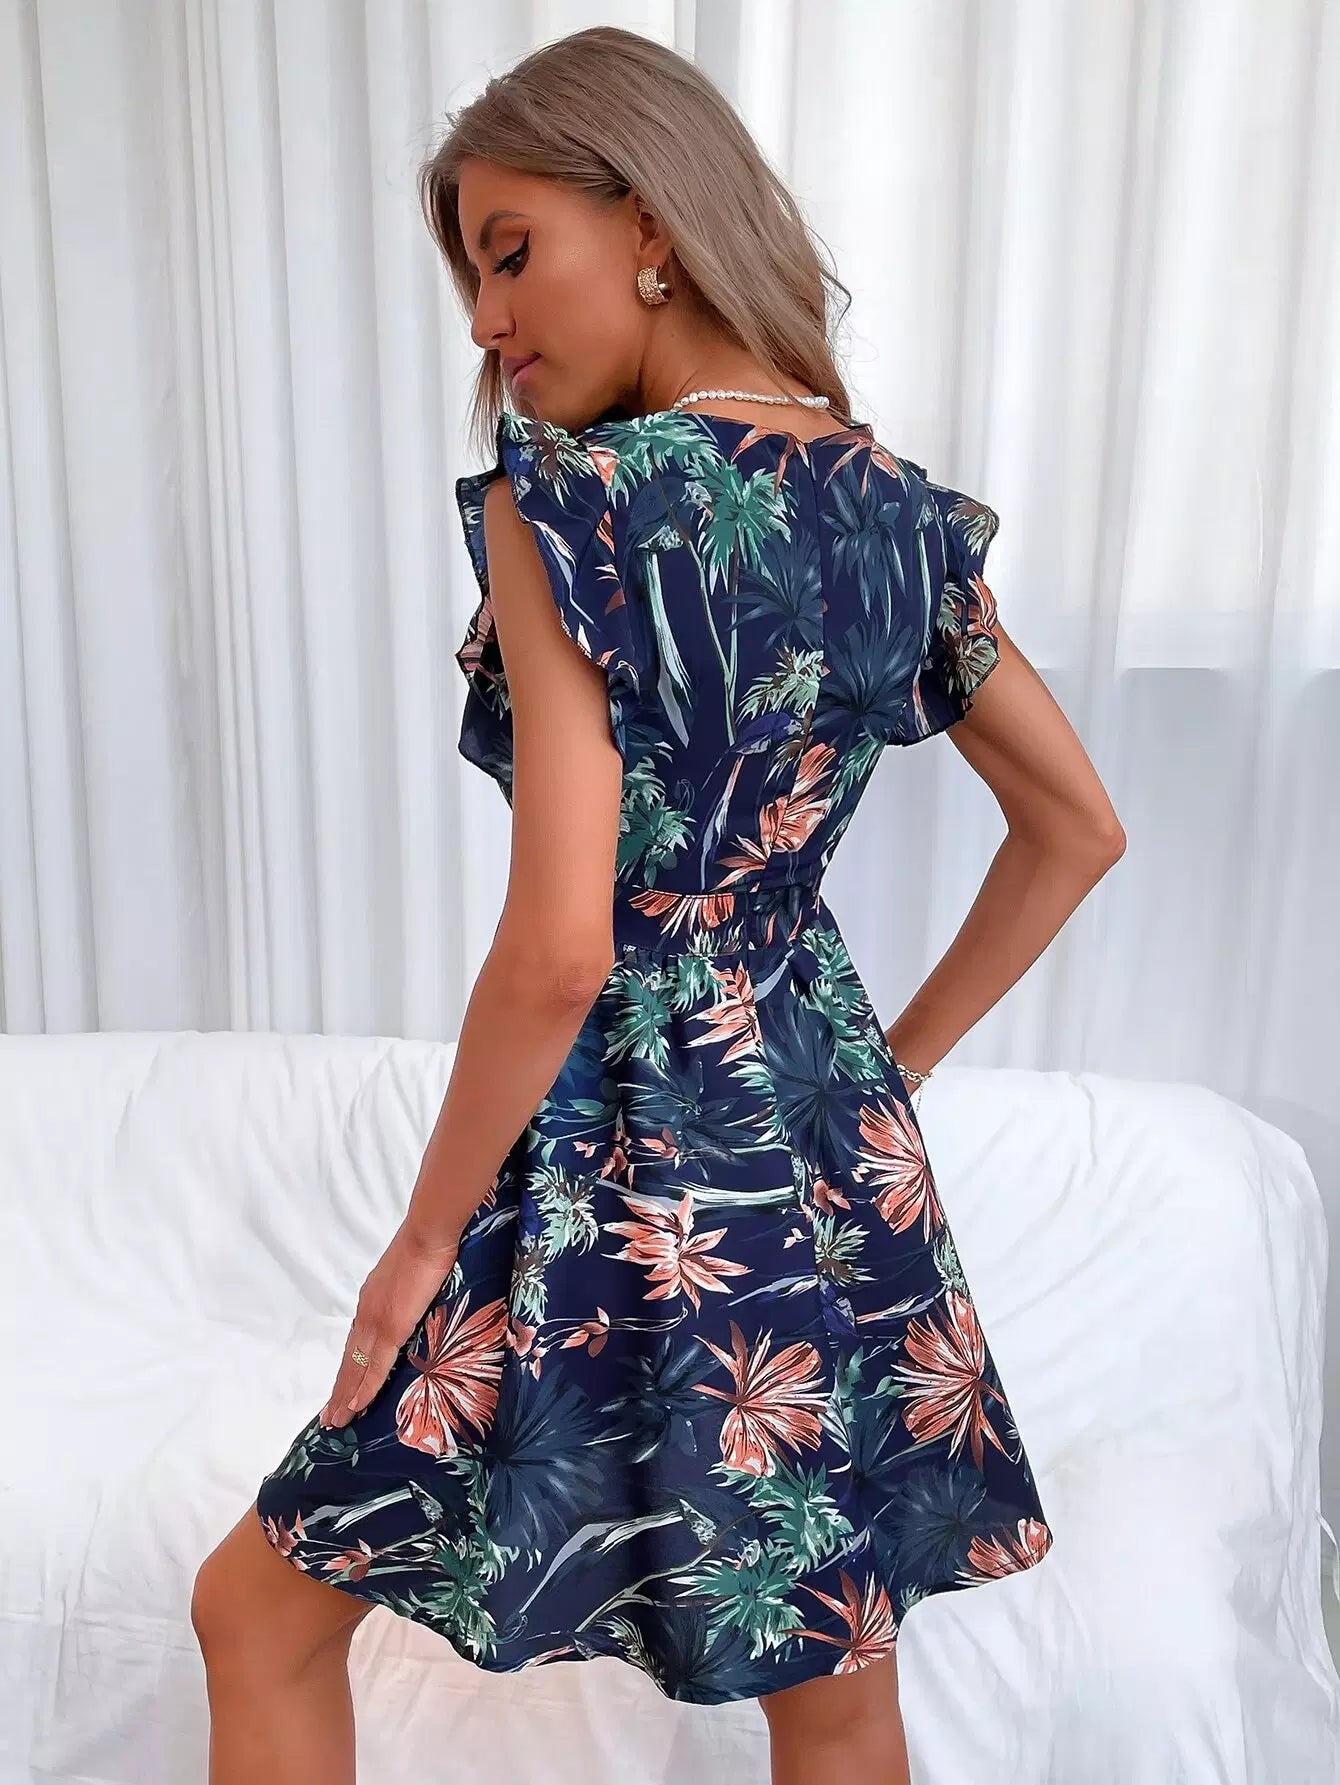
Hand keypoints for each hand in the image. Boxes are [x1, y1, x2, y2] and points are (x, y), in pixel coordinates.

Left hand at [319, 1220, 461, 1428]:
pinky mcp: (390, 1328)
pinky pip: (373, 1366)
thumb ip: (408, 1292)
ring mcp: (375, 1322)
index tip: (342, 1387)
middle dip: (339, 1389)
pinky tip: (355, 1406)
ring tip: (336, 1420)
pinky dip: (363, 1388)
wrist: (428, 1233)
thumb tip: (417, 1302)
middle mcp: (366, 1313)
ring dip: (345, 1396)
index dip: (349, 1366)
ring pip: (354, 1368)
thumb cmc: (428, 1245)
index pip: (356, 1341)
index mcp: (372, 1299)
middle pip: (348, 1360)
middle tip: (329, 1417)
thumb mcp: (412, 1272)